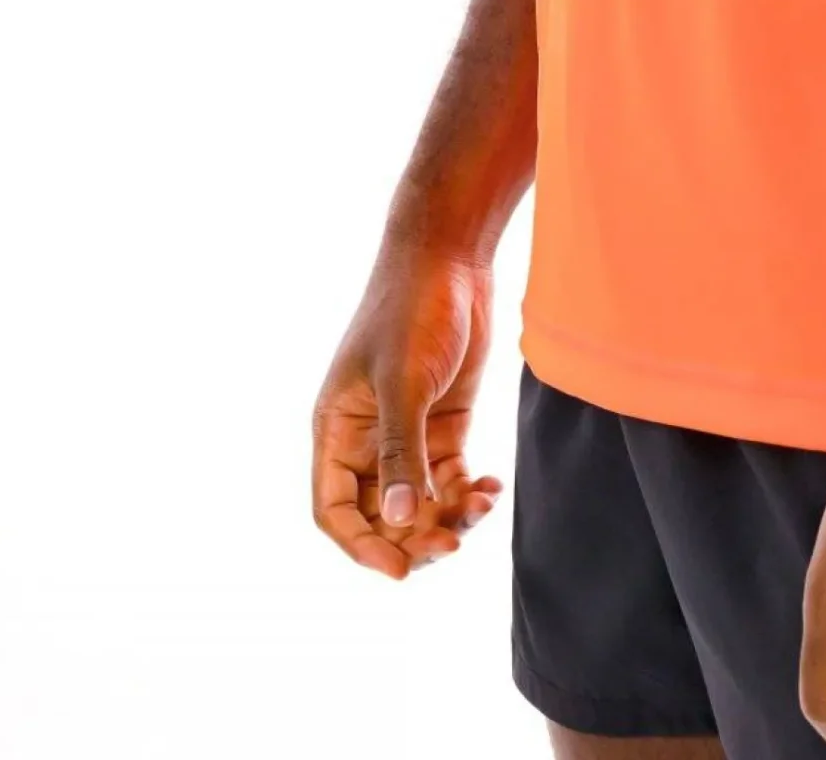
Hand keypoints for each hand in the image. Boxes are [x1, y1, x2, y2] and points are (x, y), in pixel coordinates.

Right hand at [311, 223, 504, 580]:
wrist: (450, 258)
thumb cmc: (411, 310)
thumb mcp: (403, 381)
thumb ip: (402, 451)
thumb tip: (398, 520)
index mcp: (337, 429)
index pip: (334, 509)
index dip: (361, 546)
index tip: (399, 569)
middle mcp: (368, 439)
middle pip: (380, 516)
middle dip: (412, 538)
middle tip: (450, 544)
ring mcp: (407, 432)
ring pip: (419, 503)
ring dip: (446, 518)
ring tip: (481, 507)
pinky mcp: (443, 423)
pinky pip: (449, 479)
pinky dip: (468, 493)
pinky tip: (491, 488)